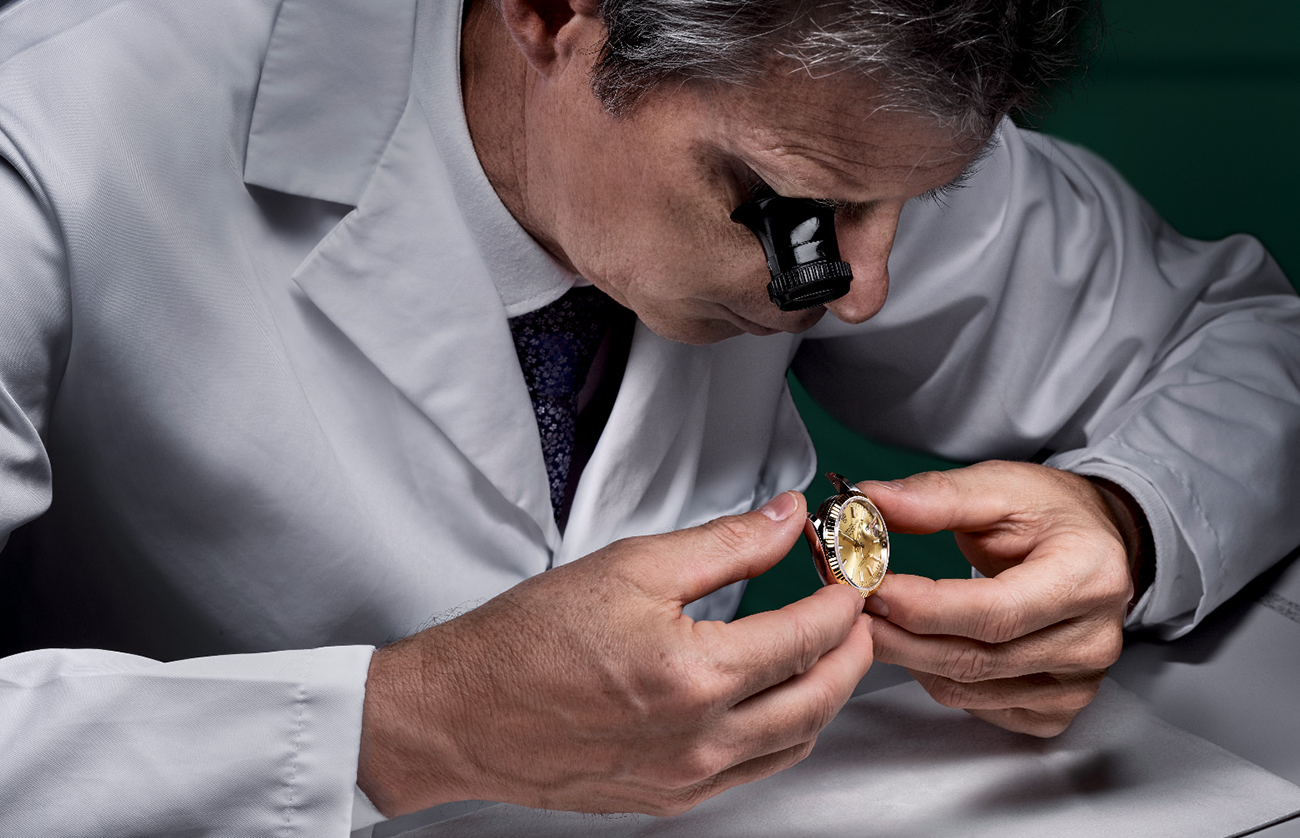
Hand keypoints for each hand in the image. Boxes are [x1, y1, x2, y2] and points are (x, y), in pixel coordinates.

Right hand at [357, 491, 872, 816]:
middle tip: (854, 611)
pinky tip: (772, 702)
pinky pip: (754, 772)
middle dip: (853, 648)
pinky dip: (783, 734)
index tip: (848, 574)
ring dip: (825, 694)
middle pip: (820, 696)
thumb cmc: (527, 640)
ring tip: (822, 651)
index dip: (842, 598)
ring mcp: (688, 777)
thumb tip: (784, 520)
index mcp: (694, 673)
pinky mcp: (670, 798)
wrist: (464, 712)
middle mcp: (700, 739)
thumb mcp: (630, 566)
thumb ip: (723, 544)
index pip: (808, 634)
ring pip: (796, 741)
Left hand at [860, 461, 1141, 736]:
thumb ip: (936, 496)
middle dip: (899, 635)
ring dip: (907, 658)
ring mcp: (1078, 683)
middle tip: (850, 607)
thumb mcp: (1000, 486)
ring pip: (967, 689)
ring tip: (872, 620)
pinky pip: (977, 707)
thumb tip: (870, 501)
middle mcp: (1093, 640)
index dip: (923, 607)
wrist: (1097, 544)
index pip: (994, 612)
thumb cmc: (1052, 513)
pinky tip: (915, 645)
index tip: (870, 587)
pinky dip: (934, 678)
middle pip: (975, 658)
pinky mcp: (1058, 708)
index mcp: (1088, 578)